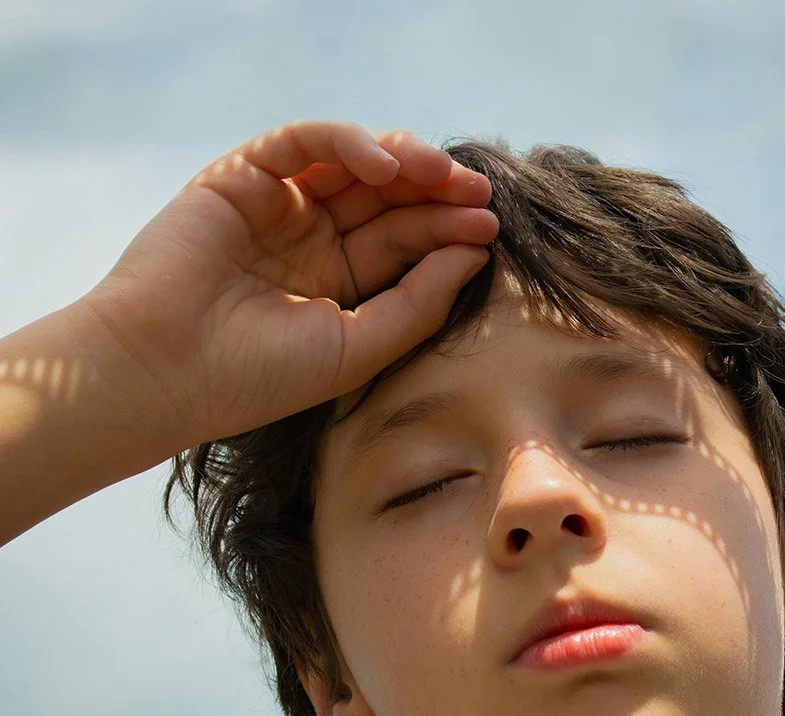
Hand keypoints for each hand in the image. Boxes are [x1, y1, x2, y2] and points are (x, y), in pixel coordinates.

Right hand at [83, 120, 498, 450]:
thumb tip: (474, 252)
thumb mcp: (360, 345)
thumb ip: (419, 303)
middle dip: (436, 190)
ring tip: (440, 172)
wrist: (167, 372)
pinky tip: (384, 166)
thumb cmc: (261, 375)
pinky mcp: (241, 177)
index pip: (405, 242)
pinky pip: (303, 143)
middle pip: (388, 199)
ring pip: (352, 163)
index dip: (447, 230)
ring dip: (402, 159)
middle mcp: (311, 239)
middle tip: (478, 192)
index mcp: (339, 281)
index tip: (489, 229)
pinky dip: (346, 143)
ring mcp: (278, 206)